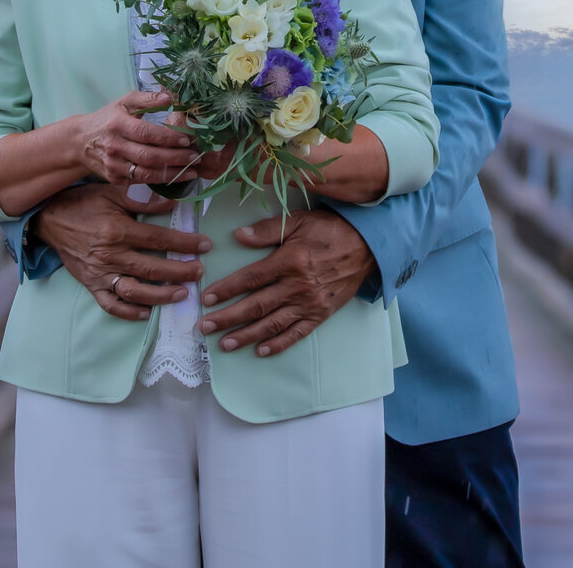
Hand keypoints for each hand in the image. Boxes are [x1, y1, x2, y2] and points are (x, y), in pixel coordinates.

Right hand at [33, 183, 210, 321]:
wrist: (49, 219)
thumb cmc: (83, 203)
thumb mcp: (112, 192)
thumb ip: (142, 199)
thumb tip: (172, 203)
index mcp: (117, 231)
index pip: (158, 239)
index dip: (184, 243)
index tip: (204, 245)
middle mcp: (110, 256)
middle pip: (151, 269)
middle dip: (179, 272)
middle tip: (199, 272)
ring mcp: (99, 274)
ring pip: (133, 291)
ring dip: (160, 296)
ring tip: (181, 294)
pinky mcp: (90, 284)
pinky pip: (110, 304)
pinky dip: (128, 312)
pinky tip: (146, 312)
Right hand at [72, 90, 201, 184]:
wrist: (80, 141)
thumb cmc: (108, 118)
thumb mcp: (124, 102)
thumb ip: (148, 98)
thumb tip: (171, 96)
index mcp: (118, 125)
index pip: (146, 133)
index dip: (167, 137)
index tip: (187, 139)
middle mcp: (115, 147)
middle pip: (149, 156)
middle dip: (175, 158)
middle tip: (195, 157)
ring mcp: (114, 166)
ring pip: (146, 174)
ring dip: (171, 174)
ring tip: (191, 171)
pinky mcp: (115, 179)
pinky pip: (140, 182)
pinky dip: (159, 181)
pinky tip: (175, 176)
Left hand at [197, 209, 375, 356]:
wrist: (367, 247)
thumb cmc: (329, 230)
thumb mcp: (298, 221)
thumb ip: (267, 230)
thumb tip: (237, 236)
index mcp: (289, 261)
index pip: (251, 278)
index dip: (227, 289)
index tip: (207, 298)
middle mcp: (297, 286)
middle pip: (256, 306)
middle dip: (228, 318)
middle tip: (205, 327)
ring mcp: (310, 303)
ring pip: (273, 324)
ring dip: (247, 335)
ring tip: (225, 344)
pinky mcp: (321, 314)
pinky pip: (297, 333)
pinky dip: (278, 344)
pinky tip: (260, 351)